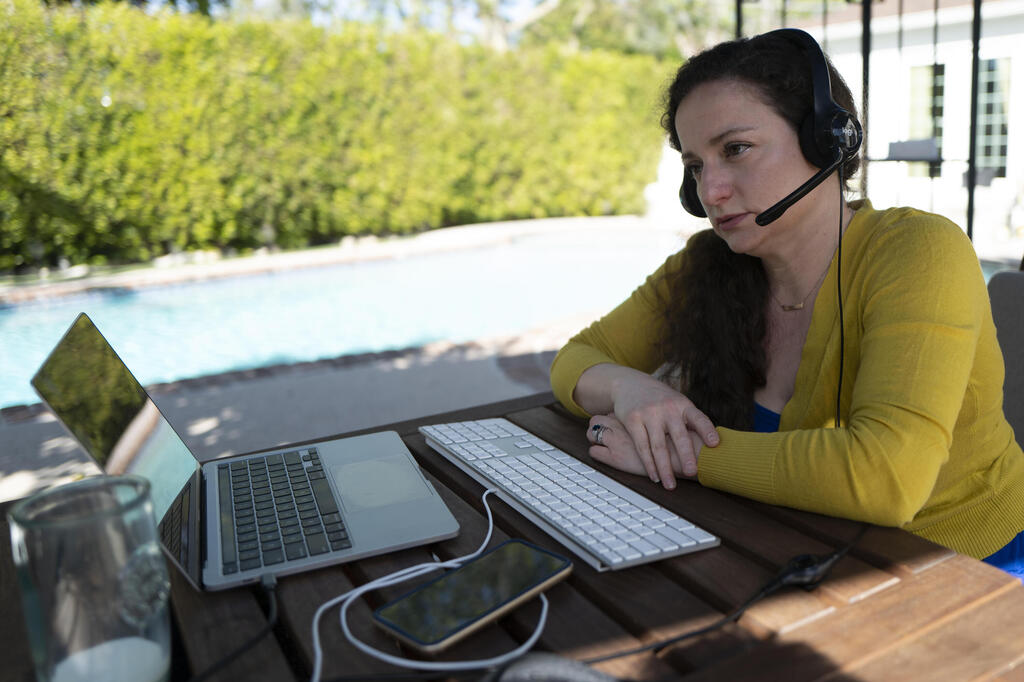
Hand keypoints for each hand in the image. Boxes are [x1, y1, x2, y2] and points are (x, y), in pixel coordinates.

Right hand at [608, 373, 717, 489]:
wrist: (630, 384)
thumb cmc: (660, 400)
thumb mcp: (677, 403)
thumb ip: (690, 421)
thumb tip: (713, 447)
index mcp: (683, 405)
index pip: (699, 418)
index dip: (707, 430)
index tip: (715, 444)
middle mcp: (668, 408)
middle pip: (679, 435)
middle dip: (686, 455)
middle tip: (692, 472)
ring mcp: (649, 414)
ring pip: (658, 446)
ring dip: (665, 468)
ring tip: (670, 485)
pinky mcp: (633, 420)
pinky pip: (642, 446)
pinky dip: (649, 464)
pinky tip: (654, 476)